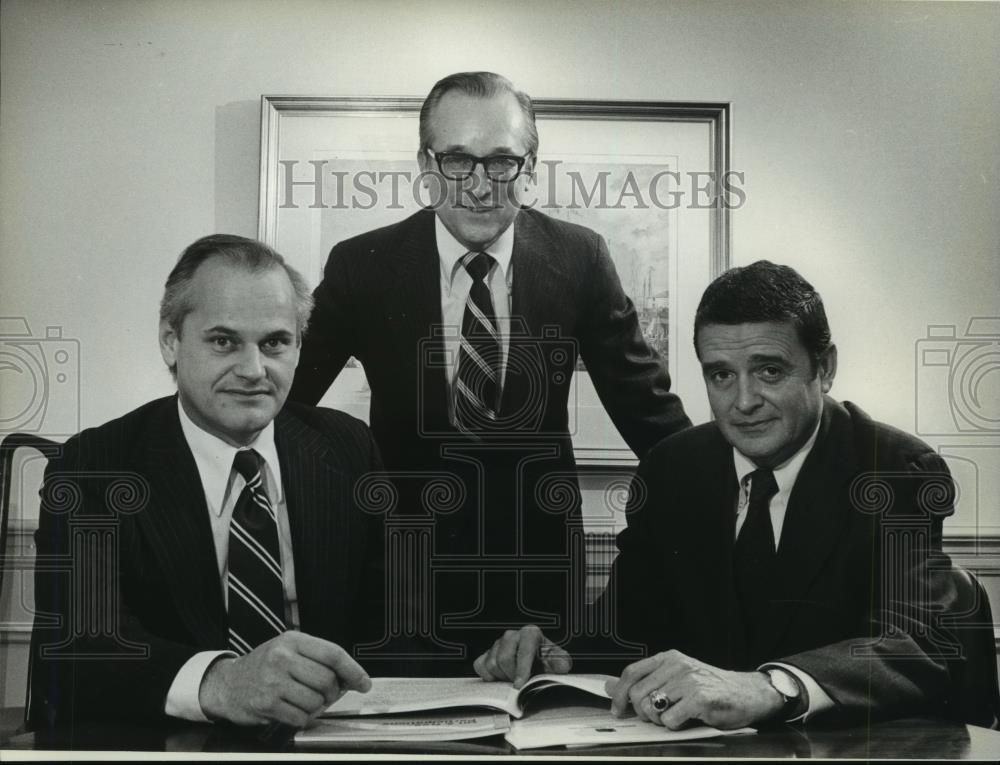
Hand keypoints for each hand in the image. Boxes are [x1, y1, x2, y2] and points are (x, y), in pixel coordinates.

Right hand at [198, 631, 371, 727]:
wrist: (228, 683)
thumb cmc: (264, 666)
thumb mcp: (288, 649)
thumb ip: (317, 658)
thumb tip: (350, 678)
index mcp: (292, 640)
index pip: (333, 654)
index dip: (353, 670)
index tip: (363, 683)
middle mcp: (282, 657)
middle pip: (327, 680)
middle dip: (333, 693)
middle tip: (327, 695)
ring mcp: (273, 681)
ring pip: (316, 701)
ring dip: (316, 707)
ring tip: (305, 701)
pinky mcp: (266, 704)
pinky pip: (300, 717)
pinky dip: (302, 718)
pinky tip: (293, 710)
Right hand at [473, 625, 571, 687]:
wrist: (535, 661)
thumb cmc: (544, 660)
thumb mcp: (557, 660)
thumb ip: (560, 662)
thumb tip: (561, 665)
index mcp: (530, 634)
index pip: (523, 650)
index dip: (521, 669)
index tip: (520, 684)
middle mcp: (512, 636)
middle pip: (504, 658)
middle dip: (512, 676)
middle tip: (520, 683)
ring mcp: (497, 644)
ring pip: (492, 664)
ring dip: (502, 677)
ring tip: (513, 678)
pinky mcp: (486, 653)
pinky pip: (481, 666)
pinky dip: (489, 675)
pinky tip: (500, 677)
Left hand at [606, 650, 782, 729]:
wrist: (748, 692)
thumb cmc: (713, 688)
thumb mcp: (677, 678)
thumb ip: (646, 681)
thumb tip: (612, 686)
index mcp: (669, 658)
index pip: (632, 672)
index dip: (619, 693)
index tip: (617, 709)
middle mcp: (677, 665)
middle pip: (638, 693)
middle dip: (642, 712)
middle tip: (656, 717)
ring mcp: (688, 680)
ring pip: (652, 708)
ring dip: (659, 720)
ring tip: (674, 716)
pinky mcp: (699, 698)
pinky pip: (670, 720)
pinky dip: (675, 726)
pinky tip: (687, 719)